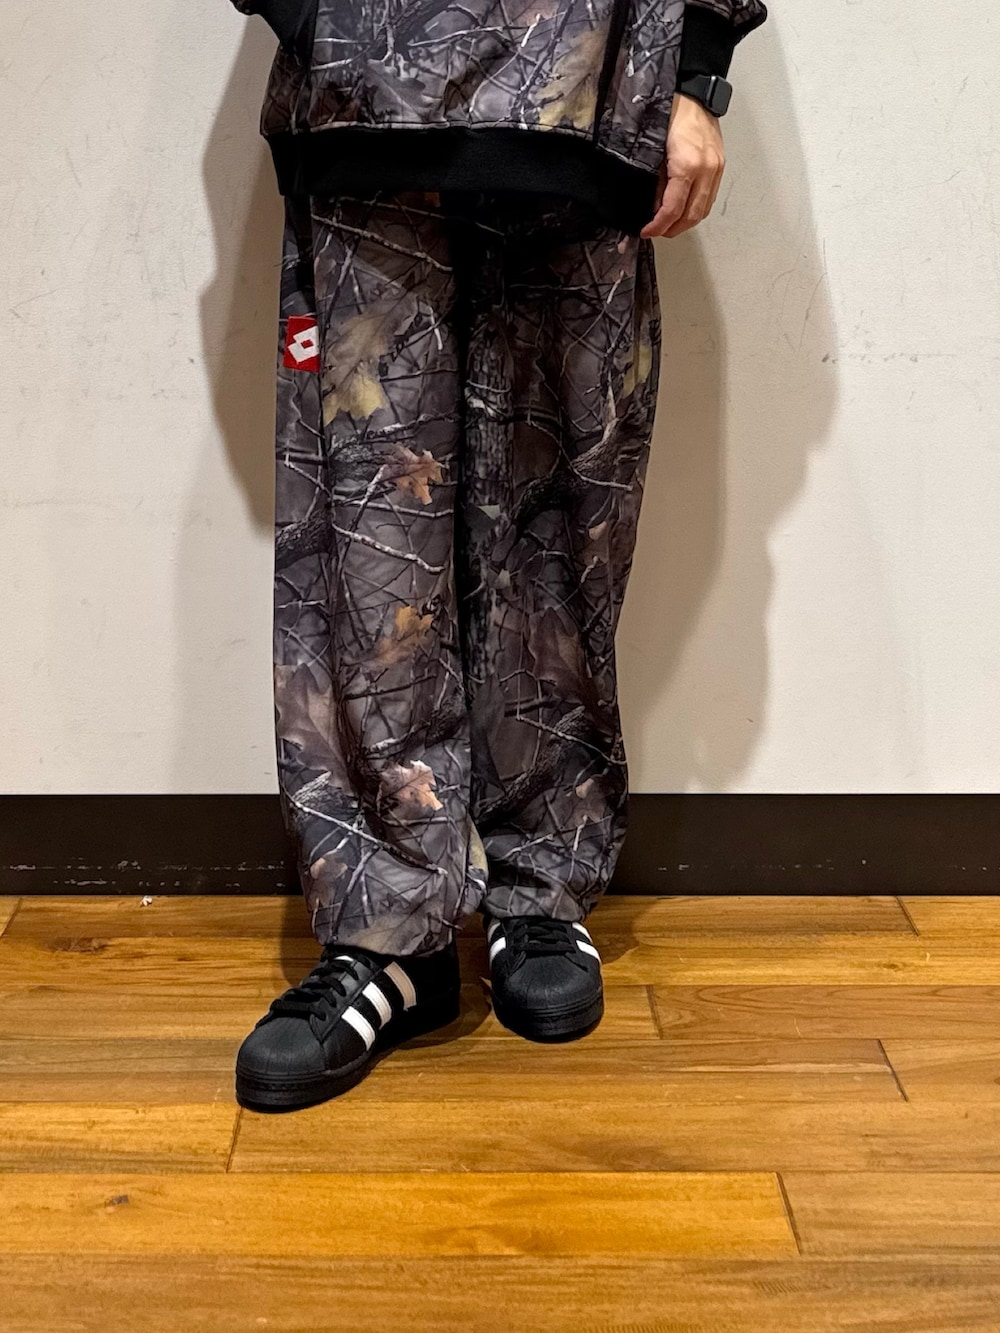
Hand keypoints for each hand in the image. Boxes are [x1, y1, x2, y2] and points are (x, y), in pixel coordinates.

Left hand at [639, 93, 725, 238]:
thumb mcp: (654, 149)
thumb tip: (652, 206)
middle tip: (657, 231)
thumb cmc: (672, 113)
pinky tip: (683, 209)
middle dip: (673, 229)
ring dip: (686, 222)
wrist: (696, 94)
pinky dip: (696, 209)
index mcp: (688, 165)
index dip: (658, 225)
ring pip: (703, 210)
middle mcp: (706, 170)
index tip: (647, 231)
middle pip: (691, 216)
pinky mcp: (720, 167)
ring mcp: (716, 169)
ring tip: (669, 224)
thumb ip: (655, 181)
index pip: (673, 209)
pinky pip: (709, 198)